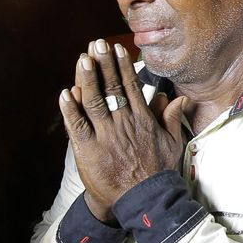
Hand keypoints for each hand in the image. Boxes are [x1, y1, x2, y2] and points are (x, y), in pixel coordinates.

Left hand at [59, 39, 185, 222]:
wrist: (143, 199)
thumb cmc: (158, 171)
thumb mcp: (172, 142)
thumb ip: (171, 117)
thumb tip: (177, 96)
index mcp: (143, 120)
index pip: (131, 87)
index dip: (123, 66)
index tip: (117, 49)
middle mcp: (124, 123)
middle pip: (112, 88)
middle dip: (104, 64)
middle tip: (97, 44)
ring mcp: (106, 136)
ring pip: (94, 101)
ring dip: (87, 79)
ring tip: (83, 59)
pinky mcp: (89, 150)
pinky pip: (78, 125)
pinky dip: (71, 109)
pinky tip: (66, 92)